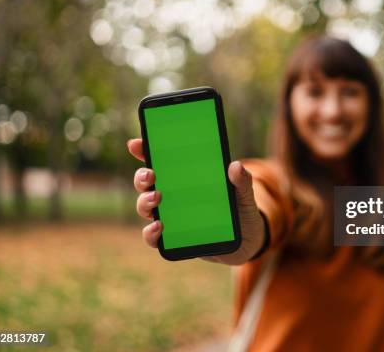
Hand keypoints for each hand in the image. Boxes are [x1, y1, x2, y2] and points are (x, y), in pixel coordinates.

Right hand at [127, 138, 265, 264]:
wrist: (247, 241)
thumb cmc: (242, 211)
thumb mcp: (245, 195)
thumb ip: (242, 181)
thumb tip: (235, 165)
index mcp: (187, 177)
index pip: (161, 160)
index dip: (145, 150)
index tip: (136, 143)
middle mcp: (173, 195)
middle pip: (146, 182)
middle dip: (142, 177)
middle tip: (151, 175)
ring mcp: (171, 217)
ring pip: (145, 207)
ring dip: (144, 202)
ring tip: (157, 198)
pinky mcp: (173, 239)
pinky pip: (153, 237)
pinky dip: (150, 233)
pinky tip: (158, 227)